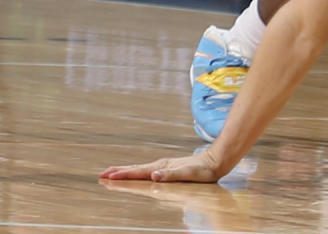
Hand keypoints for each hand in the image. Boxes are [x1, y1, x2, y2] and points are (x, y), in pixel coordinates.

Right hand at [99, 149, 223, 182]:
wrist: (216, 161)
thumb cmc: (204, 171)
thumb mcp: (189, 174)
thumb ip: (171, 175)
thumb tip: (154, 175)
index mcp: (162, 167)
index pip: (138, 173)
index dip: (122, 176)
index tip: (107, 177)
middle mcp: (160, 165)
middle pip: (135, 169)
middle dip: (118, 172)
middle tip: (100, 175)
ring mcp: (164, 166)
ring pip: (139, 169)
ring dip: (124, 171)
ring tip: (111, 173)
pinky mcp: (168, 167)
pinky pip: (146, 170)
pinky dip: (135, 172)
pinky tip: (134, 174)